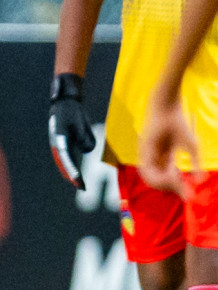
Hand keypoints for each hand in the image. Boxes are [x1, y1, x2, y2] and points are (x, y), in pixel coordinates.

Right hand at [48, 74, 94, 190]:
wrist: (65, 102)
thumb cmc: (72, 111)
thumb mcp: (79, 122)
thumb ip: (83, 135)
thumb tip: (87, 150)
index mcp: (59, 139)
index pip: (66, 158)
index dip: (72, 169)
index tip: (78, 179)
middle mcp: (57, 143)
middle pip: (64, 163)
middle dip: (72, 176)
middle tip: (82, 187)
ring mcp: (59, 144)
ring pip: (65, 162)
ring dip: (71, 173)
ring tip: (81, 185)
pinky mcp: (65, 143)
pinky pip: (68, 158)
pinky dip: (71, 167)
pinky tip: (77, 175)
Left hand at [138, 88, 201, 197]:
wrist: (168, 110)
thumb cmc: (180, 125)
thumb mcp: (192, 148)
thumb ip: (195, 165)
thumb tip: (201, 181)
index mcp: (165, 157)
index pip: (169, 178)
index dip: (179, 188)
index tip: (190, 196)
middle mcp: (154, 159)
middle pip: (160, 182)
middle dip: (174, 188)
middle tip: (186, 192)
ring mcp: (147, 157)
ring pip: (152, 181)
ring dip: (167, 184)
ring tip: (179, 180)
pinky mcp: (143, 154)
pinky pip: (149, 173)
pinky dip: (161, 177)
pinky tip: (173, 173)